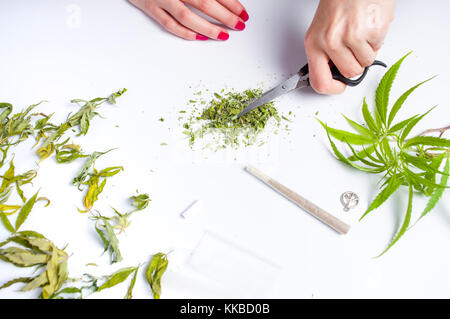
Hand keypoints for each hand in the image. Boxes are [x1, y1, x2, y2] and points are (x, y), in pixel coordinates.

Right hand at [128, 0, 248, 40]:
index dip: (232, 4)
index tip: (243, 13)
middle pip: (205, 3)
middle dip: (225, 16)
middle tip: (238, 25)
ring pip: (188, 16)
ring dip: (208, 28)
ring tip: (222, 35)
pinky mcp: (150, 7)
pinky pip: (169, 24)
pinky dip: (185, 33)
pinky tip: (199, 37)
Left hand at [304, 0, 395, 93]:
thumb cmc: (339, 0)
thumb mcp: (322, 29)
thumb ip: (325, 53)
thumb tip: (334, 73)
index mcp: (314, 43)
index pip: (319, 82)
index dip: (333, 88)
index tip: (340, 86)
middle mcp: (330, 41)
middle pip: (350, 73)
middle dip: (356, 63)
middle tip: (355, 47)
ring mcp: (351, 37)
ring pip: (366, 62)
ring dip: (367, 49)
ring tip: (361, 30)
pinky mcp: (371, 30)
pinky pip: (379, 47)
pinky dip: (377, 37)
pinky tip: (369, 23)